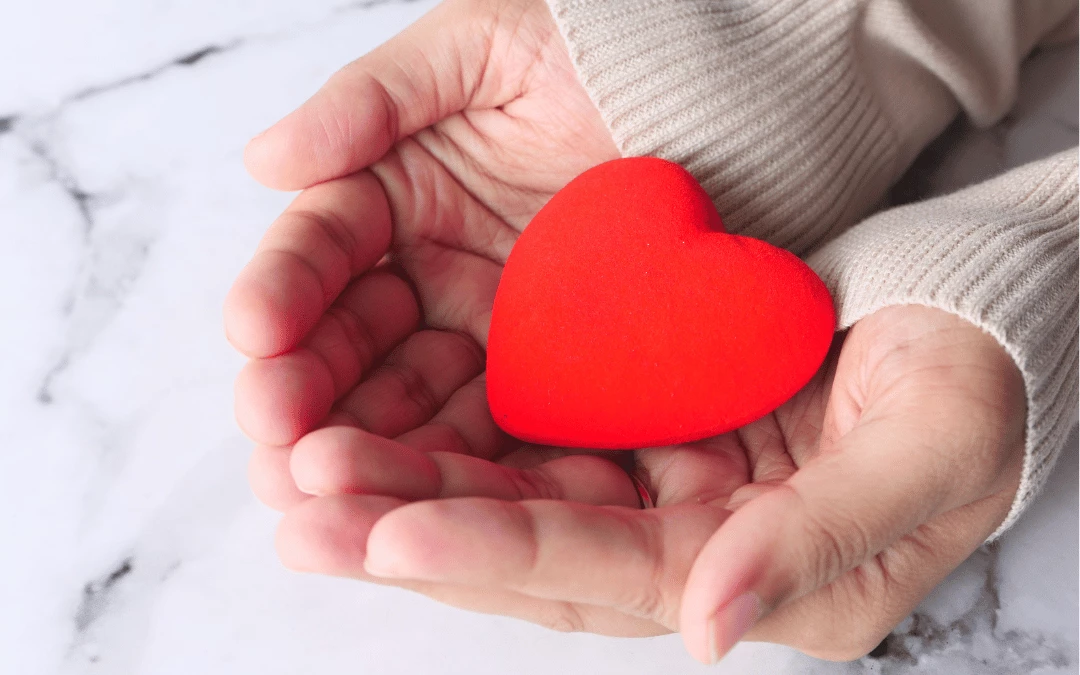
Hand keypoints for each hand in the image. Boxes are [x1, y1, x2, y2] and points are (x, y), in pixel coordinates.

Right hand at [225, 0, 617, 496]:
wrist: (706, 94)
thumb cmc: (582, 54)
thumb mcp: (470, 52)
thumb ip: (369, 102)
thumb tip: (263, 159)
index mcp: (393, 200)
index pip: (321, 252)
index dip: (283, 290)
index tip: (253, 330)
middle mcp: (429, 277)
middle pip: (352, 345)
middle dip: (306, 392)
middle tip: (274, 439)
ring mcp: (486, 335)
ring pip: (412, 402)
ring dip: (365, 449)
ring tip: (322, 487)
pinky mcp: (547, 380)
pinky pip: (497, 430)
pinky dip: (456, 468)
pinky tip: (422, 504)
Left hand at [269, 306, 1024, 662]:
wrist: (969, 313)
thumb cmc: (973, 380)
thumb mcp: (929, 450)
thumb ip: (821, 540)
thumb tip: (714, 628)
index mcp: (763, 573)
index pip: (605, 571)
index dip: (496, 547)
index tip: (386, 528)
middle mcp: (693, 549)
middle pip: (532, 551)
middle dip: (411, 531)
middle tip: (300, 508)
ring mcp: (660, 491)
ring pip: (513, 499)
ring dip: (408, 489)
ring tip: (302, 471)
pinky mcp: (639, 433)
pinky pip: (532, 444)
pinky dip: (451, 440)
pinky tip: (371, 428)